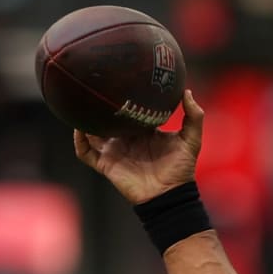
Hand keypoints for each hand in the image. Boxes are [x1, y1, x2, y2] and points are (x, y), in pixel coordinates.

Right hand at [73, 89, 203, 204]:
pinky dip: (79, 142)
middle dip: (98, 105)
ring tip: (78, 103)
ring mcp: (113, 151)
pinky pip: (85, 152)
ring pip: (91, 132)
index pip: (127, 109)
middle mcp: (124, 138)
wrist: (170, 195)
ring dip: (84, 120)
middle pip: (106, 118)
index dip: (121, 97)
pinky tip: (79, 129)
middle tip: (92, 86)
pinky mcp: (106, 165)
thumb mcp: (191, 140)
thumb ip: (194, 117)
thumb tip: (187, 92)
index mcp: (141, 130)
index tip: (116, 79)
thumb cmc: (181, 169)